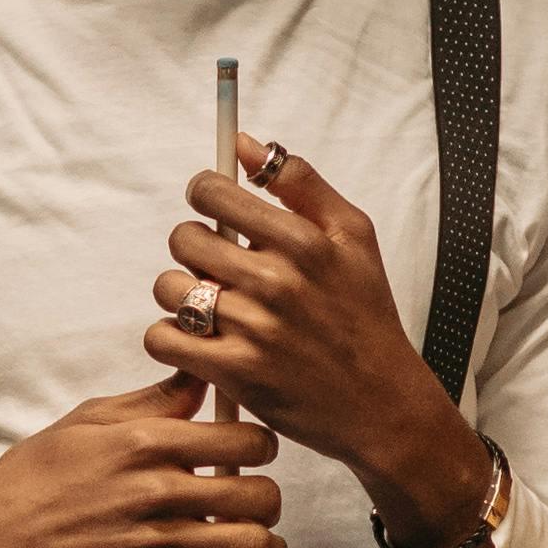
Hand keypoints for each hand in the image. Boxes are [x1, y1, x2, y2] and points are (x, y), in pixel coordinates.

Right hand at [0, 376, 283, 547]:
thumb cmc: (33, 481)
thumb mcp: (88, 421)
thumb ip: (153, 401)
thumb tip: (198, 377)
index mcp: (145, 443)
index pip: (245, 440)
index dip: (262, 446)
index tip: (255, 453)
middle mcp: (155, 491)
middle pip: (258, 493)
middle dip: (267, 497)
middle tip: (257, 501)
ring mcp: (154, 542)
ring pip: (251, 542)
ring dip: (268, 545)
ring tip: (263, 544)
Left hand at [149, 134, 493, 547]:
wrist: (383, 404)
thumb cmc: (366, 317)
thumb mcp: (354, 236)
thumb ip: (300, 182)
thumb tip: (245, 143)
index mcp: (304, 240)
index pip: (212, 193)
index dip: (204, 197)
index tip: (214, 212)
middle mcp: (277, 281)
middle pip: (184, 238)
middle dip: (195, 249)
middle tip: (220, 269)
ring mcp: (253, 329)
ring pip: (168, 288)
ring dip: (180, 296)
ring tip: (213, 308)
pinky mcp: (235, 373)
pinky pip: (164, 338)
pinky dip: (171, 338)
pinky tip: (199, 339)